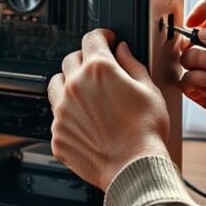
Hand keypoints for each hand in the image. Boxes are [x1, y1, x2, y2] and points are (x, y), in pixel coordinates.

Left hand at [48, 29, 170, 190]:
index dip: (102, 36)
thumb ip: (132, 64)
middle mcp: (75, 86)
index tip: (107, 40)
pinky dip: (70, 115)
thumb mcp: (149, 90)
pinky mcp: (58, 133)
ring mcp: (62, 111)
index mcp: (99, 70)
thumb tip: (123, 50)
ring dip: (70, 83)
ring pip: (56, 84)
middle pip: (72, 59)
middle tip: (100, 70)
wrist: (134, 169)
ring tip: (88, 95)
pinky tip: (88, 123)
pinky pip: (58, 116)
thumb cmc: (146, 132)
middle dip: (86, 59)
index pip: (92, 38)